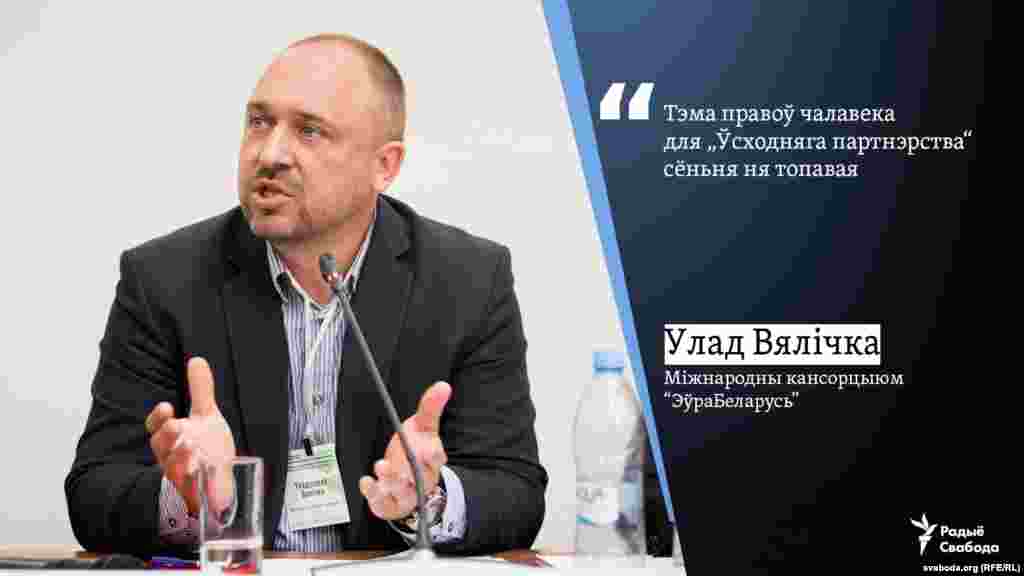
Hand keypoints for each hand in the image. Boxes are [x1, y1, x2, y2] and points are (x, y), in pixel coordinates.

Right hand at [145, 357, 236, 514]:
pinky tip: (198, 471)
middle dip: (167, 436)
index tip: (166, 407)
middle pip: (160, 447)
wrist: (219, 485)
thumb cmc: (208, 449)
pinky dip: (191, 480)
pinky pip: (186, 489)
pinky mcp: (191, 494)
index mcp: (172, 438)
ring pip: (171, 467)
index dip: (158, 418)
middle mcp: (171, 456)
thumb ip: (201, 391)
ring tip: (189, 447)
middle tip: (176, 425)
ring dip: (179, 457)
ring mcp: (180, 476)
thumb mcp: (207, 417)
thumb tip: (197, 360)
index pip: (157, 427)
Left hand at [359, 381, 450, 519]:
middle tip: (399, 464)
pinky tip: (366, 481)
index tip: (427, 450)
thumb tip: (443, 385)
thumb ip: (430, 408)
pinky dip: (373, 492)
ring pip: (400, 491)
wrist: (409, 483)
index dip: (432, 455)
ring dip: (390, 479)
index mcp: (432, 461)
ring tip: (381, 466)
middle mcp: (421, 479)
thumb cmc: (416, 450)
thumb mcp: (424, 427)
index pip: (436, 459)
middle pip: (417, 477)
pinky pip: (382, 502)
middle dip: (408, 470)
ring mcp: (406, 494)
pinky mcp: (390, 504)